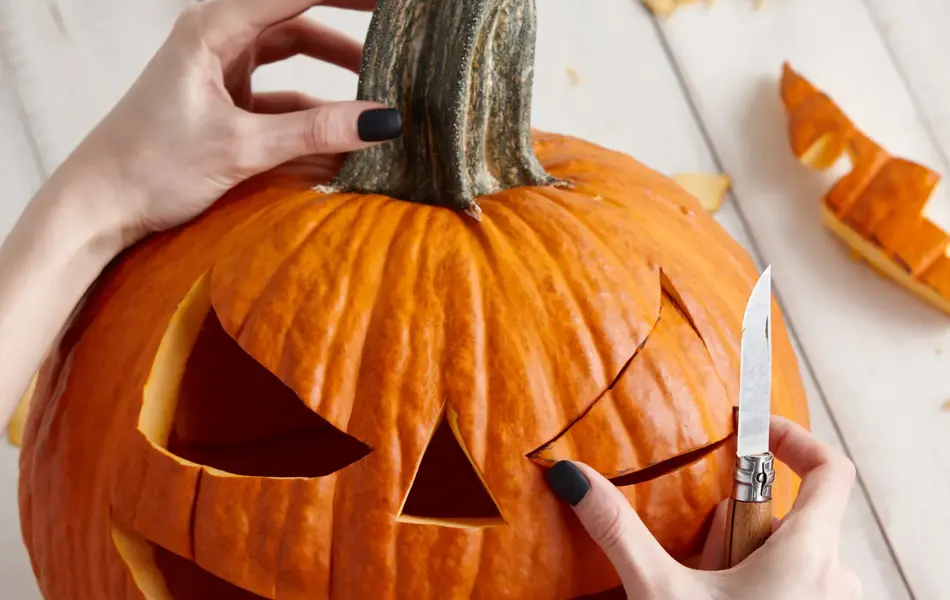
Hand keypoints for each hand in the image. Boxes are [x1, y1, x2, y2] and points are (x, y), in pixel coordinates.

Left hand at [1, 0, 398, 431]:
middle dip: (348, 27)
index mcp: (214, 28)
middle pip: (298, 18)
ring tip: (381, 87)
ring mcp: (221, 72)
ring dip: (334, 73)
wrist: (98, 205)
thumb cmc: (150, 165)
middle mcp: (218, 40)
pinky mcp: (224, 104)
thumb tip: (384, 121)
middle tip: (398, 32)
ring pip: (293, 59)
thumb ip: (315, 131)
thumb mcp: (242, 147)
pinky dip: (312, 113)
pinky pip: (282, 98)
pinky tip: (343, 135)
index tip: (394, 3)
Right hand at [546, 415, 861, 598]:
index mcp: (807, 554)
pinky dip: (758, 589)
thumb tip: (574, 477)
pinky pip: (796, 586)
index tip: (751, 432)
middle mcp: (835, 577)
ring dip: (743, 564)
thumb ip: (618, 530)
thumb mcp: (661, 592)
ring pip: (788, 557)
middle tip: (701, 564)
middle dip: (736, 530)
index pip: (829, 469)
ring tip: (708, 596)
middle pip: (788, 518)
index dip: (793, 438)